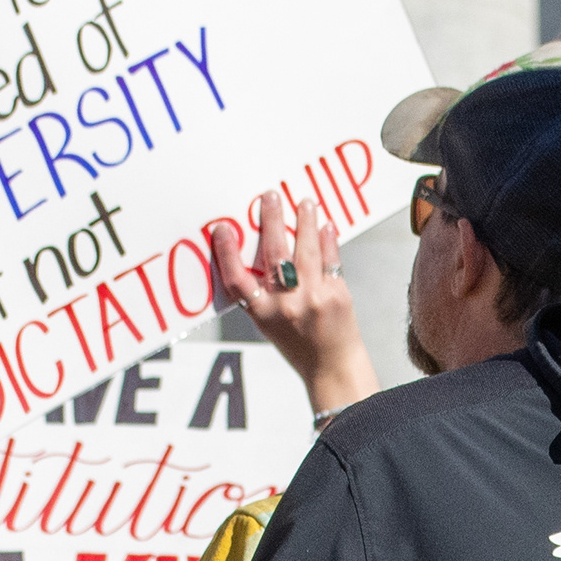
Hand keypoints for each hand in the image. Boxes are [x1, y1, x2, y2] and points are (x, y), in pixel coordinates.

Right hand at [216, 191, 381, 413]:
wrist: (332, 366)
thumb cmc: (297, 343)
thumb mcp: (268, 323)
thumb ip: (261, 293)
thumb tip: (258, 247)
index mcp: (262, 313)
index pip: (237, 279)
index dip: (227, 252)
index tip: (224, 228)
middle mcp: (285, 305)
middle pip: (274, 254)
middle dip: (271, 220)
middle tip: (269, 195)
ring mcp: (313, 298)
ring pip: (305, 250)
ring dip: (304, 221)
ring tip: (304, 202)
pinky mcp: (336, 294)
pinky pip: (330, 259)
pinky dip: (328, 240)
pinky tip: (325, 225)